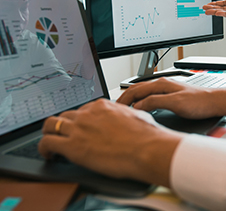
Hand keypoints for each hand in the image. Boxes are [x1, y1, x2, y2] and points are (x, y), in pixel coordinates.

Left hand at [38, 99, 182, 186]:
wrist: (146, 148)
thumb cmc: (145, 134)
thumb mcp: (135, 115)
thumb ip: (124, 114)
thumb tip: (126, 116)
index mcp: (101, 106)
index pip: (81, 110)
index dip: (79, 120)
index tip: (79, 127)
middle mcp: (87, 114)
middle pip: (65, 115)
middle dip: (64, 125)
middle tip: (65, 135)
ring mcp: (78, 128)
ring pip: (51, 125)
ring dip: (49, 134)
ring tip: (51, 144)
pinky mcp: (73, 146)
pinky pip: (47, 143)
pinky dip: (44, 148)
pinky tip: (48, 154)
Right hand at [117, 78, 218, 119]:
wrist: (213, 102)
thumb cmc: (198, 102)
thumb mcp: (175, 103)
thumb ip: (155, 102)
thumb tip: (139, 104)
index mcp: (160, 84)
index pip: (135, 90)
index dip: (124, 99)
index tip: (117, 109)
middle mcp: (161, 84)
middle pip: (137, 89)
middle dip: (125, 98)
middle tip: (117, 109)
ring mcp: (165, 88)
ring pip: (142, 92)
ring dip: (132, 99)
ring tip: (126, 109)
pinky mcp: (169, 94)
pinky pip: (149, 95)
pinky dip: (141, 101)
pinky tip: (141, 107)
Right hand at [203, 0, 225, 21]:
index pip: (225, 2)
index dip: (217, 3)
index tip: (209, 3)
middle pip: (223, 8)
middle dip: (213, 8)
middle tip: (204, 8)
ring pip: (225, 12)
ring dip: (215, 12)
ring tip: (207, 12)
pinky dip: (224, 14)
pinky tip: (218, 13)